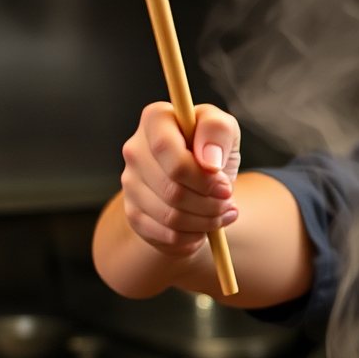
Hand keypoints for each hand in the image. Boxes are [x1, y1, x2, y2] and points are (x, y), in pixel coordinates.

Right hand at [120, 102, 240, 256]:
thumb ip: (218, 131)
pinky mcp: (134, 214)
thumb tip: (209, 160)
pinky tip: (206, 226)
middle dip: (210, 202)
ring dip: (206, 221)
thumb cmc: (213, 151)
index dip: (200, 175)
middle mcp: (135, 150)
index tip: (224, 185)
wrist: (201, 185)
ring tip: (222, 213)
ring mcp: (130, 183)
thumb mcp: (225, 132)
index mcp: (155, 120)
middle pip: (172, 188)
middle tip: (228, 201)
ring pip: (170, 216)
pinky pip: (167, 235)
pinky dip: (194, 236)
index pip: (167, 150)